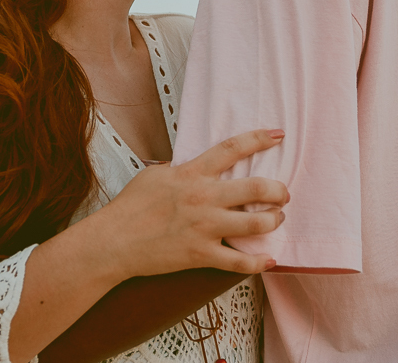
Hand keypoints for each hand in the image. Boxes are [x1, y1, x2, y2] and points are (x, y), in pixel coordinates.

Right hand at [88, 129, 288, 280]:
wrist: (114, 241)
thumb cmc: (130, 207)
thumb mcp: (155, 174)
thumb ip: (181, 168)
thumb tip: (193, 164)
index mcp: (192, 173)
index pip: (232, 149)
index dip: (259, 139)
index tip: (277, 135)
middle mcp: (204, 198)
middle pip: (256, 188)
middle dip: (278, 190)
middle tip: (283, 193)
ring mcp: (205, 227)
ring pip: (256, 223)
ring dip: (274, 220)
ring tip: (277, 219)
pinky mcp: (202, 254)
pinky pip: (240, 262)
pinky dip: (259, 262)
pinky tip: (270, 259)